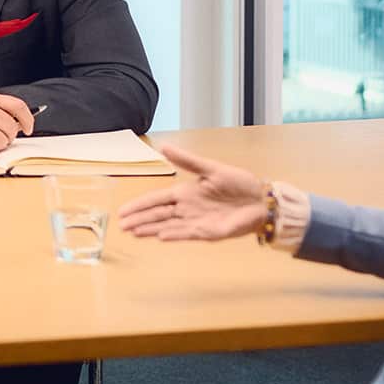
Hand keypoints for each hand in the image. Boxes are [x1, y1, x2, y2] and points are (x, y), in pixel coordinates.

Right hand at [117, 145, 270, 241]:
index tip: (123, 211)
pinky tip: (160, 236)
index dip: (140, 204)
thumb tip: (164, 146)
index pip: (157, 199)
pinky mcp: (209, 232)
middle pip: (158, 215)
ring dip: (151, 229)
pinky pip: (187, 233)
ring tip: (134, 233)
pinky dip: (174, 235)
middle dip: (140, 220)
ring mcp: (196, 221)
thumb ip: (187, 160)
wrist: (261, 200)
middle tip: (122, 226)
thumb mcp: (212, 168)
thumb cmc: (239, 183)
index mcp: (186, 192)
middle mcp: (188, 208)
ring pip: (168, 226)